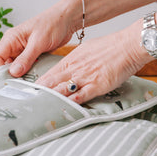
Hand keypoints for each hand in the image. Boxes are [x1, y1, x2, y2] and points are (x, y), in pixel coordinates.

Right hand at [0, 1, 75, 76]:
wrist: (68, 19)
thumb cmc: (53, 23)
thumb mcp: (39, 42)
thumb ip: (26, 58)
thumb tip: (13, 72)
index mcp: (11, 38)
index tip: (8, 80)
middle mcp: (15, 44)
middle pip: (5, 65)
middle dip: (12, 75)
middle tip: (21, 83)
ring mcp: (24, 50)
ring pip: (16, 67)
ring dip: (23, 74)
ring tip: (31, 79)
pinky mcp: (33, 54)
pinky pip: (27, 66)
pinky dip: (31, 71)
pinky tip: (38, 74)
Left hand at [35, 21, 152, 103]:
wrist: (128, 45)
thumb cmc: (111, 46)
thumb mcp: (88, 49)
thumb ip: (77, 60)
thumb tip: (70, 67)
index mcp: (72, 58)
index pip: (50, 74)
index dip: (38, 84)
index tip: (29, 93)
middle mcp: (75, 68)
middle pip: (52, 83)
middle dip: (39, 95)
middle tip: (28, 104)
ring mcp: (85, 77)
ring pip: (62, 90)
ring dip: (51, 100)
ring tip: (40, 110)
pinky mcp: (98, 85)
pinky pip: (81, 96)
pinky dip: (71, 103)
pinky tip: (63, 109)